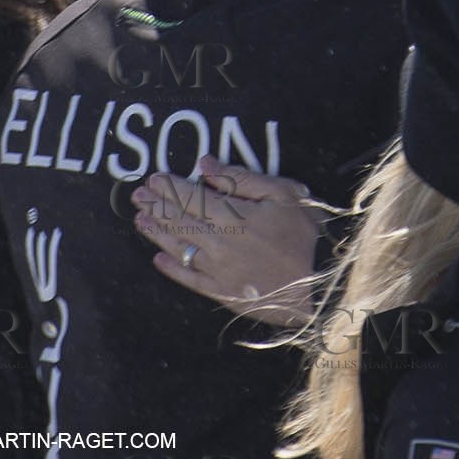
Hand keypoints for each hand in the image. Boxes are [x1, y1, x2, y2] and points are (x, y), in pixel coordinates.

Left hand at [132, 156, 325, 327]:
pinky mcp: (223, 292)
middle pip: (180, 220)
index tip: (154, 178)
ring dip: (158, 232)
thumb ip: (241, 179)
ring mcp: (218, 270)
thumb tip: (206, 166)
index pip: (193, 197)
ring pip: (180, 247)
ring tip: (141, 220)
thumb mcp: (283, 194)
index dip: (172, 187)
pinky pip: (190, 279)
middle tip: (137, 196)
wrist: (320, 286)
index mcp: (233, 216)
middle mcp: (219, 242)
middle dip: (157, 206)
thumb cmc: (308, 235)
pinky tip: (159, 259)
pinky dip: (173, 268)